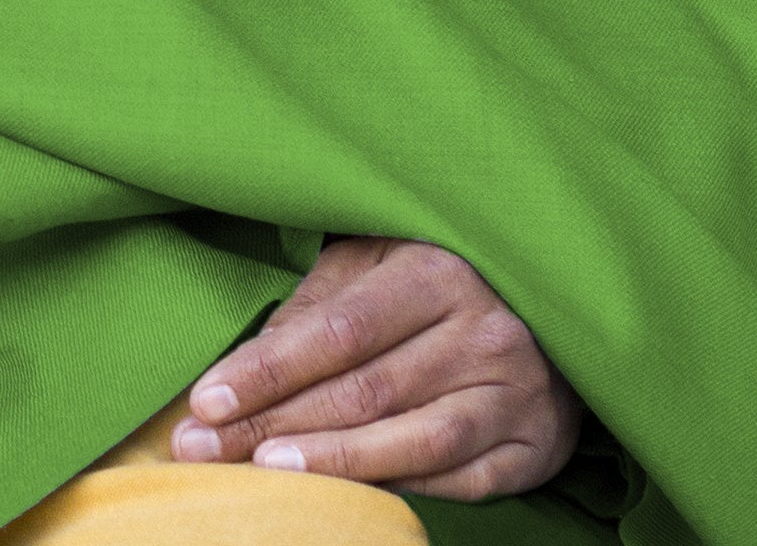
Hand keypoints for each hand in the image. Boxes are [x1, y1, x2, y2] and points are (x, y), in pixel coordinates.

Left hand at [170, 236, 581, 499]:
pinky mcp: (537, 444)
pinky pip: (462, 478)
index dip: (268, 370)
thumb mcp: (376, 262)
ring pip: (415, 441)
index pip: (338, 332)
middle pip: (365, 391)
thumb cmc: (439, 279)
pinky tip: (345, 494)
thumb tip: (241, 371)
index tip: (206, 401)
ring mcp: (517, 393)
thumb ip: (315, 307)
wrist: (555, 307)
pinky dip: (400, 485)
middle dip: (275, 425)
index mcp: (438, 272)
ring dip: (333, 463)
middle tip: (201, 450)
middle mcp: (485, 332)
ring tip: (264, 473)